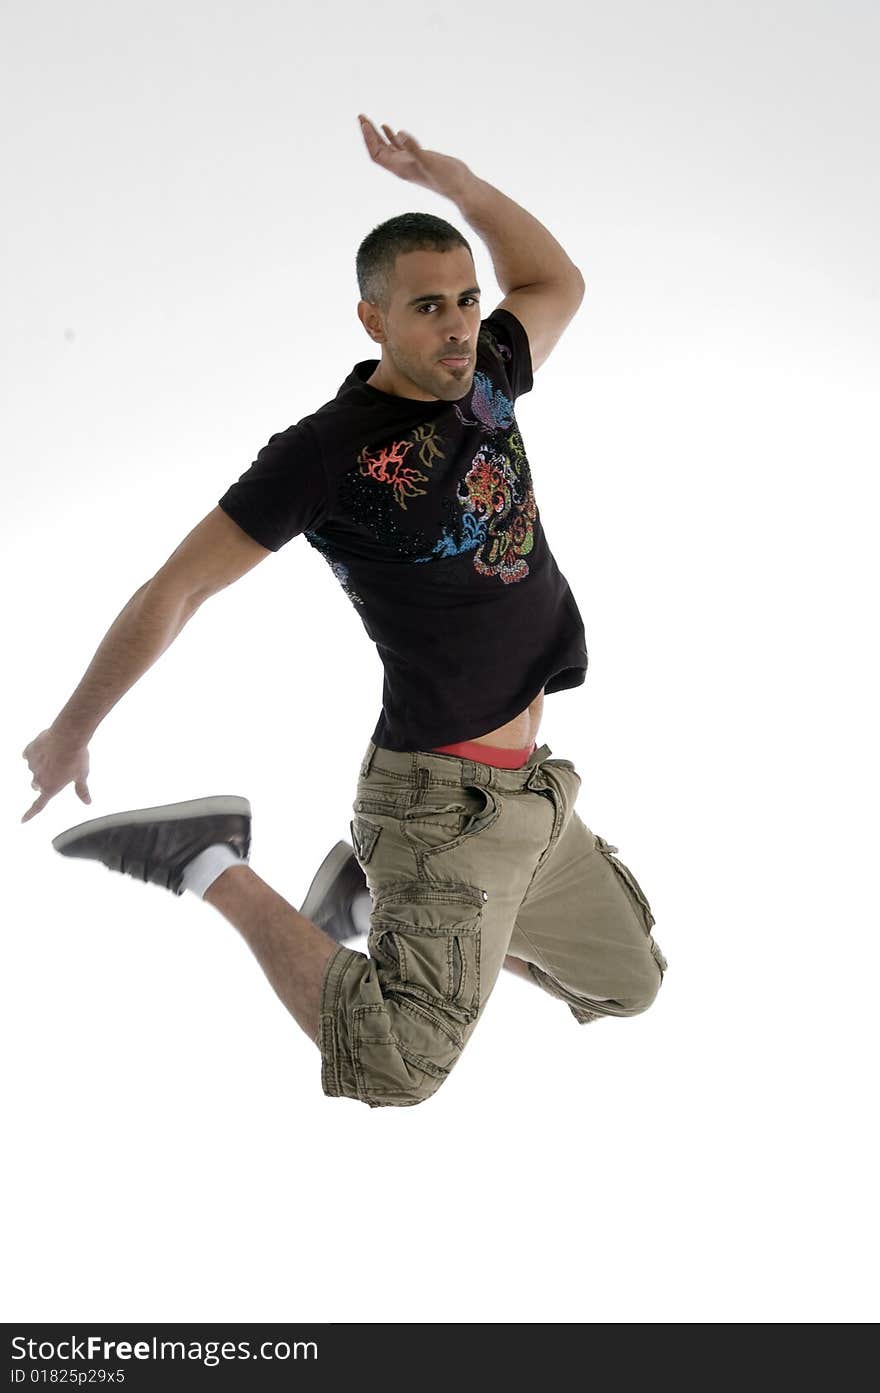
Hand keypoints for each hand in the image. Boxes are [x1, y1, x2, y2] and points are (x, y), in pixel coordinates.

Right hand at [21, 727, 91, 822]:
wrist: (68, 736)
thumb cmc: (77, 757)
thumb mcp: (82, 775)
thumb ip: (82, 790)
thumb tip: (88, 802)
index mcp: (51, 788)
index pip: (38, 805)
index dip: (30, 814)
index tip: (22, 820)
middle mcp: (38, 779)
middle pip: (36, 785)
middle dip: (43, 781)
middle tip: (55, 771)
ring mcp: (32, 765)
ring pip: (34, 769)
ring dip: (41, 765)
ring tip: (55, 754)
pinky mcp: (29, 751)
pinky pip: (29, 755)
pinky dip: (35, 753)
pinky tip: (44, 747)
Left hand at [357, 115, 472, 199]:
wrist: (460, 186)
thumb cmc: (446, 178)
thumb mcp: (428, 161)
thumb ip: (413, 148)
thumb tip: (399, 134)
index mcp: (400, 168)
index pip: (376, 154)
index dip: (368, 139)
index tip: (364, 123)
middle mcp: (401, 166)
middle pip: (378, 149)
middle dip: (368, 133)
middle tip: (361, 116)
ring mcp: (409, 162)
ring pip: (388, 148)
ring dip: (377, 134)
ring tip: (368, 120)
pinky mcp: (418, 159)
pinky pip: (400, 147)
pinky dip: (393, 137)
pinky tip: (390, 129)